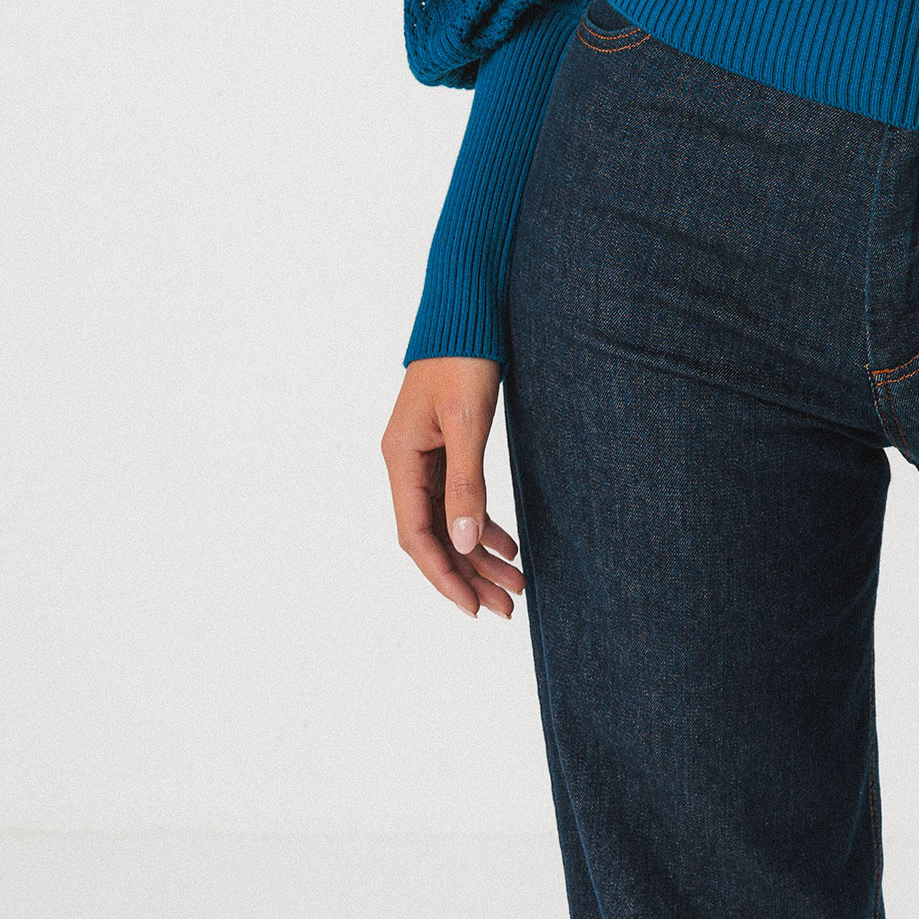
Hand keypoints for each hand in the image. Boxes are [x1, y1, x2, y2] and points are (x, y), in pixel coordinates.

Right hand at [380, 357, 524, 618]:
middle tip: (508, 607)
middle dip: (469, 574)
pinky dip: (483, 524)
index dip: (444, 576)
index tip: (474, 608)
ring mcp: (424, 457)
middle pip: (434, 537)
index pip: (417, 536)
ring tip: (516, 585)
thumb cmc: (464, 358)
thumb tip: (467, 542)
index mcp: (401, 460)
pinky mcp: (445, 448)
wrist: (466, 311)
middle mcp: (406, 464)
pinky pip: (459, 499)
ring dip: (480, 554)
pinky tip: (509, 544)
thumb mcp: (468, 422)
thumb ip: (466, 483)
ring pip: (449, 522)